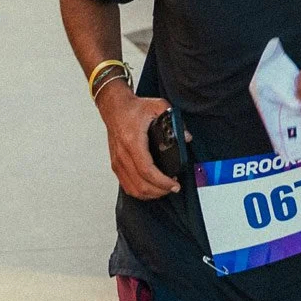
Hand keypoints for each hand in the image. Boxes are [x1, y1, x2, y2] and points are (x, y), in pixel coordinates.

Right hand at [96, 85, 177, 199]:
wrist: (114, 108)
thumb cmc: (133, 108)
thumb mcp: (157, 106)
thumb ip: (174, 120)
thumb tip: (187, 137)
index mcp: (133, 142)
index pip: (147, 170)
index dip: (162, 182)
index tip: (174, 184)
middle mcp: (123, 154)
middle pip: (141, 184)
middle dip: (160, 191)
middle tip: (173, 187)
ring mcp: (118, 161)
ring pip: (133, 188)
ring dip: (150, 194)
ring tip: (164, 190)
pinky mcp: (116, 165)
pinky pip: (126, 186)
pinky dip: (140, 192)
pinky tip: (151, 189)